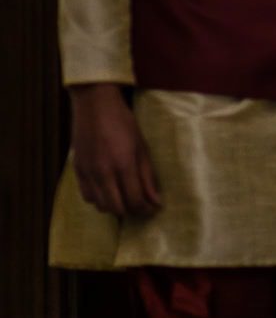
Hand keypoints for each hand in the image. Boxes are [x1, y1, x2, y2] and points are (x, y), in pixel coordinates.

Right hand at [69, 83, 160, 216]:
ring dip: (114, 206)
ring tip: (125, 198)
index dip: (145, 209)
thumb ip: (148, 176)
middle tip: (141, 205)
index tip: (153, 208)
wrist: (95, 106)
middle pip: (117, 207)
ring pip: (100, 205)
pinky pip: (86, 195)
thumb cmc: (123, 123)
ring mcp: (87, 171)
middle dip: (132, 211)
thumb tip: (156, 201)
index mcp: (123, 164)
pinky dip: (98, 199)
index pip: (134, 199)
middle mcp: (103, 172)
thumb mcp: (142, 148)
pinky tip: (108, 191)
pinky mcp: (77, 169)